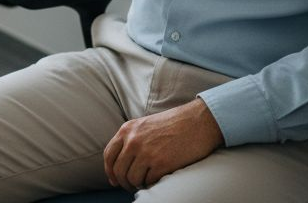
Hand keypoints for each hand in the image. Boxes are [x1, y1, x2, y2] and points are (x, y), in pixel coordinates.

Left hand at [102, 98, 224, 191]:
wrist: (198, 121)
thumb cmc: (174, 123)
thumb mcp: (145, 124)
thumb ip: (132, 138)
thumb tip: (122, 160)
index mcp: (127, 130)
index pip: (109, 155)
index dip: (110, 171)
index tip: (114, 180)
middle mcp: (133, 141)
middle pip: (119, 170)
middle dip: (124, 182)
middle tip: (132, 186)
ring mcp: (146, 153)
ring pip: (132, 179)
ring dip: (138, 184)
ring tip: (146, 182)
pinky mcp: (161, 164)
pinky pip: (149, 182)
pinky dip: (151, 184)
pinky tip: (157, 179)